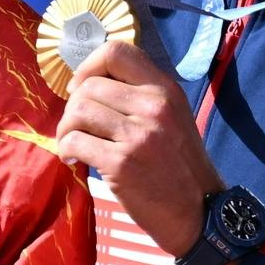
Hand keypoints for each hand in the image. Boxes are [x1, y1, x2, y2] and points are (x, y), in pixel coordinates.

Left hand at [51, 41, 223, 262]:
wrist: (199, 213)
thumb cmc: (180, 168)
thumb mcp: (173, 119)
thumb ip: (141, 97)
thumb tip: (91, 85)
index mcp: (165, 90)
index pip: (117, 51)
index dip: (89, 66)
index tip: (83, 88)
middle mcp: (153, 106)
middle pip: (89, 86)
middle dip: (73, 106)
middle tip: (78, 127)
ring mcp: (138, 135)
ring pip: (78, 111)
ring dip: (66, 128)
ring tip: (74, 143)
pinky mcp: (121, 163)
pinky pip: (74, 141)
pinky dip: (66, 149)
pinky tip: (74, 159)